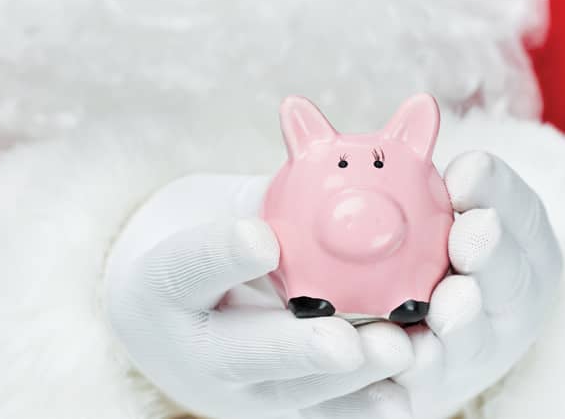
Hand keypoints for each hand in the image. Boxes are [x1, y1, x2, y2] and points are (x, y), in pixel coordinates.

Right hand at [105, 174, 416, 418]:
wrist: (174, 320)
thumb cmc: (201, 246)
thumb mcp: (214, 210)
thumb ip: (265, 199)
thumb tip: (334, 170)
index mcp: (163, 287)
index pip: (186, 268)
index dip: (221, 255)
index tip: (262, 240)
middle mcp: (193, 349)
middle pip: (241, 353)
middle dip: (298, 350)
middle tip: (344, 342)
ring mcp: (234, 389)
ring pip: (291, 394)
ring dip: (351, 381)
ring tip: (400, 351)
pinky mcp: (273, 408)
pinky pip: (320, 414)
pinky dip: (361, 407)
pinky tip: (401, 396)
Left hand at [395, 151, 562, 418]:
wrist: (420, 336)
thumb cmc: (432, 254)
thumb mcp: (444, 211)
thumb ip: (438, 178)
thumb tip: (418, 106)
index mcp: (520, 248)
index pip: (521, 213)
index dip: (499, 192)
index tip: (468, 172)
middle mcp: (511, 300)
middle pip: (514, 280)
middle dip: (495, 257)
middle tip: (471, 237)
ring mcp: (481, 350)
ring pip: (478, 339)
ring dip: (464, 323)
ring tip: (445, 310)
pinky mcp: (440, 389)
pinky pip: (428, 386)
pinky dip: (418, 376)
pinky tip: (401, 365)